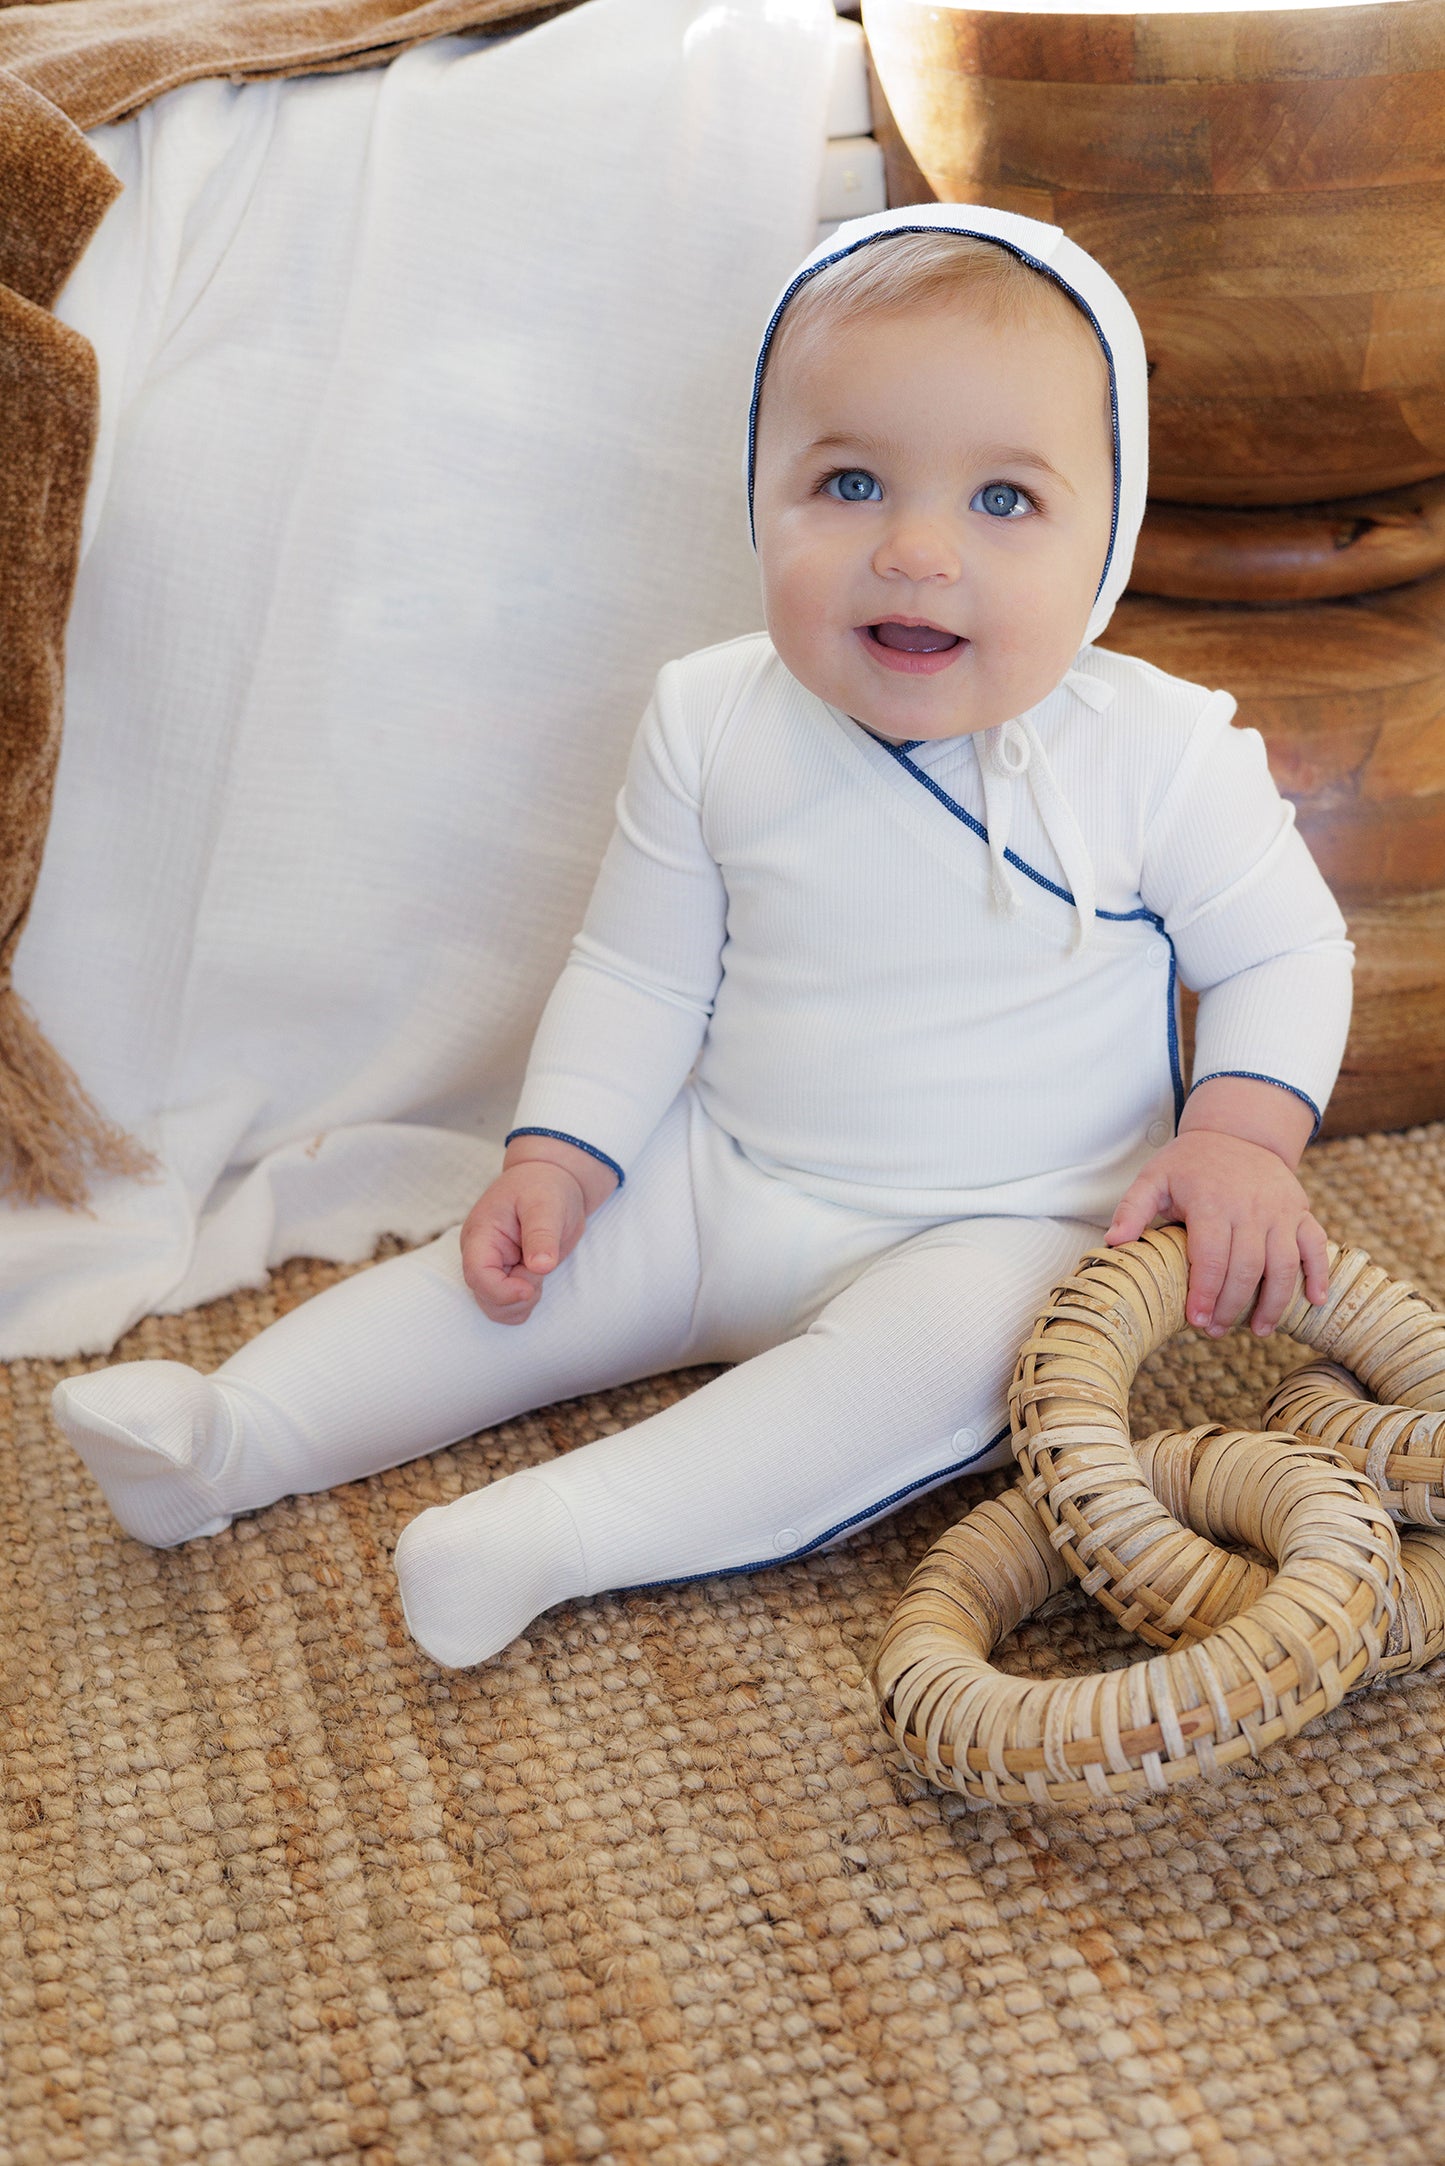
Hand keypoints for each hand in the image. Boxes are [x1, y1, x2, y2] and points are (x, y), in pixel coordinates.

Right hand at [460, 1161, 588, 1323]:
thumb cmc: (544, 1186)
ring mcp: (492, 1268)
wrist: (550, 1180)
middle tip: (541, 1269)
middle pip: (485, 1298)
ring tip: (540, 1268)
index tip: (530, 1288)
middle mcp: (480, 1254)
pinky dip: (526, 1302)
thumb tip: (541, 1266)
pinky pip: (509, 1306)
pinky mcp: (506, 1277)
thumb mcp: (546, 1204)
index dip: (502, 1291)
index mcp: (482, 1234)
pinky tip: (537, 1277)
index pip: (477, 1275)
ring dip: (523, 1302)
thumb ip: (541, 1234)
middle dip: (516, 1298)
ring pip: (497, 1309)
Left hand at [1106, 1127, 1328, 1337]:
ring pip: (1283, 1264)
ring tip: (1259, 1330)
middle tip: (1216, 1331)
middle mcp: (1250, 1208)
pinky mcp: (1300, 1211)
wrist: (1237, 1130)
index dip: (1204, 1293)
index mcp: (1211, 1202)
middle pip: (1246, 1268)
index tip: (1196, 1321)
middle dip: (1232, 1306)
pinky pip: (1315, 1245)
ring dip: (1274, 1302)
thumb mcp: (1154, 1177)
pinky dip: (1318, 1274)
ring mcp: (1280, 1210)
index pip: (1210, 1258)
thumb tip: (1114, 1242)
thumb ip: (1132, 1209)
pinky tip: (1315, 1301)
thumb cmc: (1190, 1162)